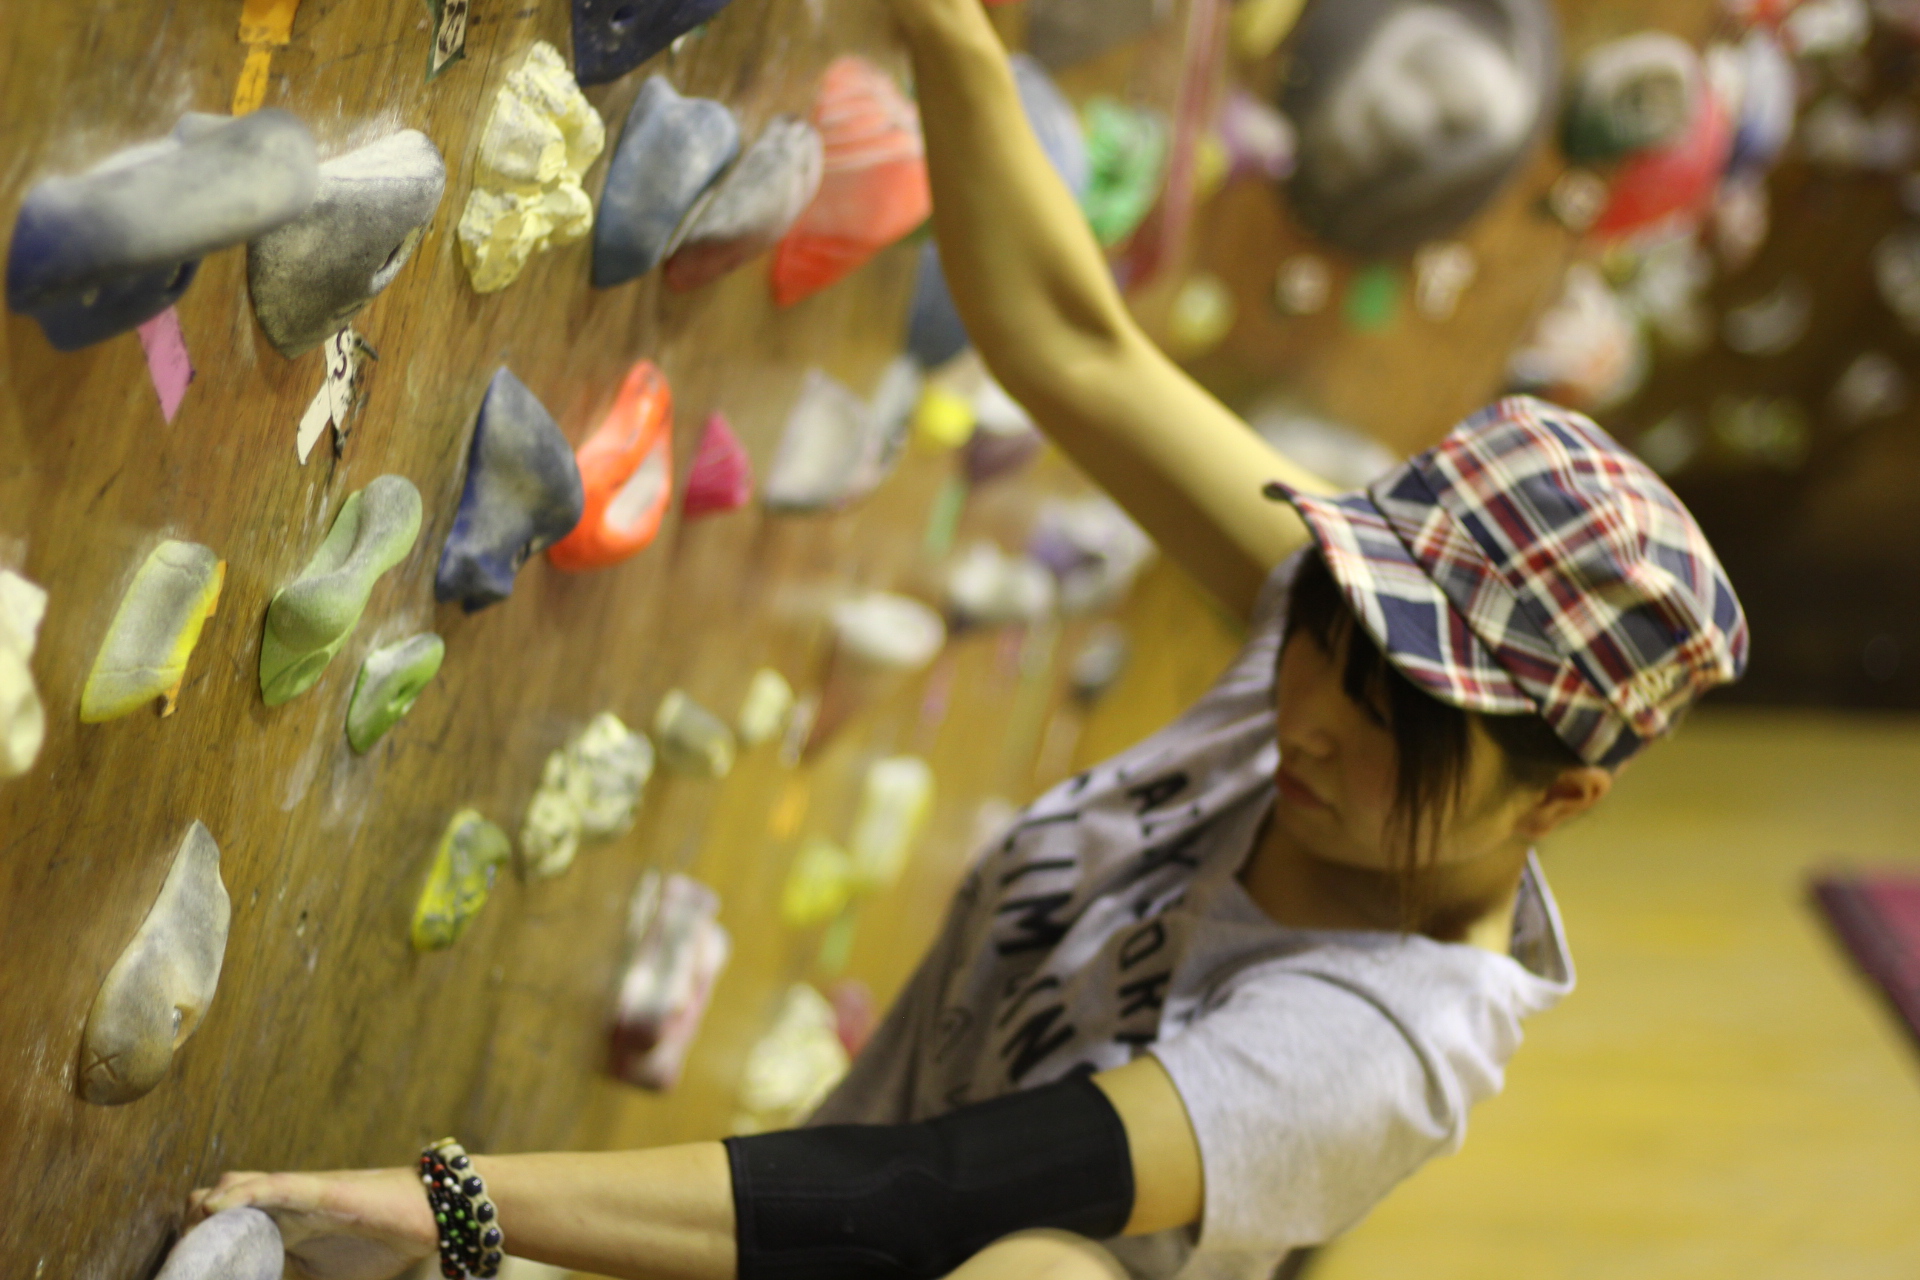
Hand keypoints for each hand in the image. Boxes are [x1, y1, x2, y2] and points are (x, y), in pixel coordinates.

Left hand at [187, 1167, 437, 1279]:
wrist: (428, 1220)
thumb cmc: (378, 1247)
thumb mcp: (321, 1278)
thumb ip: (290, 1278)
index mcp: (278, 1227)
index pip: (220, 1223)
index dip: (193, 1241)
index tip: (181, 1269)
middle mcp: (280, 1206)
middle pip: (215, 1200)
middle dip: (190, 1226)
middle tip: (184, 1260)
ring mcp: (296, 1194)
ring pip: (234, 1186)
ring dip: (206, 1209)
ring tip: (194, 1234)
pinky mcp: (317, 1188)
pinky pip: (272, 1186)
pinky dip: (241, 1193)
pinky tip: (217, 1206)